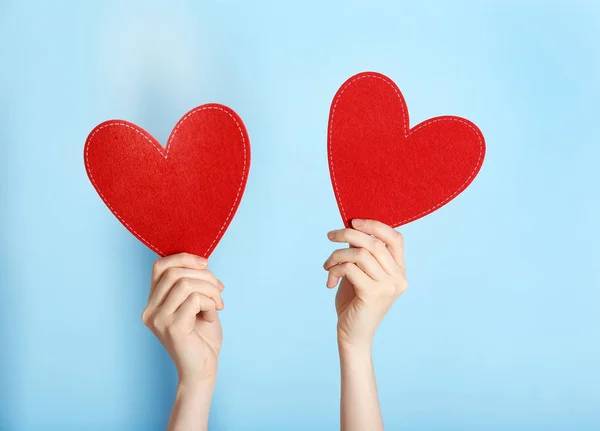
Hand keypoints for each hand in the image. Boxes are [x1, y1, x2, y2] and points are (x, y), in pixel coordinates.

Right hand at [142, 253, 224, 383]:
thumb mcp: (195, 304)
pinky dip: (210, 304)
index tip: (206, 264)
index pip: (160, 266)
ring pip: (186, 284)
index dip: (184, 258)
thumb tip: (201, 262)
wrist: (202, 369)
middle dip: (204, 276)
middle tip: (219, 290)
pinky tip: (212, 316)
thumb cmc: (201, 337)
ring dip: (210, 290)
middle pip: (174, 272)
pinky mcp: (172, 327)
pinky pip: (195, 299)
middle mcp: (150, 310)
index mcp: (153, 302)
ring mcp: (159, 319)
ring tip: (218, 304)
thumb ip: (191, 284)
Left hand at [324, 219, 406, 348]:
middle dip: (347, 234)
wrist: (353, 335)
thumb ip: (361, 253)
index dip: (375, 225)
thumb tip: (350, 227)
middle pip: (373, 243)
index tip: (353, 222)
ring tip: (327, 265)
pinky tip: (330, 281)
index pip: (396, 238)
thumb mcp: (360, 273)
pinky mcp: (373, 294)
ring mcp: (388, 287)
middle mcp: (398, 278)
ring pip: (359, 254)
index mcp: (399, 271)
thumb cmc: (354, 303)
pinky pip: (350, 268)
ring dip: (337, 255)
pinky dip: (335, 270)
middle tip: (330, 236)